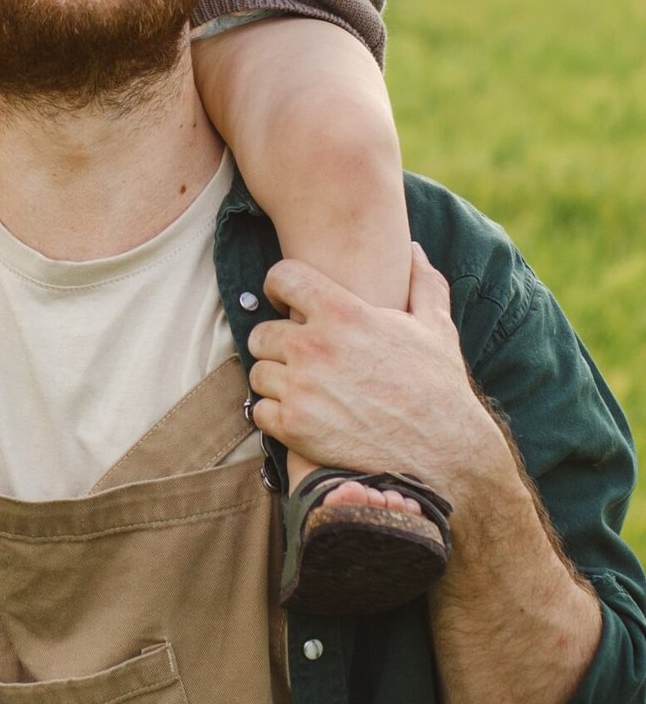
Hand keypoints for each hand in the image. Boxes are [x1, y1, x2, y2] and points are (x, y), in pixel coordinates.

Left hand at [246, 245, 504, 495]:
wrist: (446, 453)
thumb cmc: (441, 388)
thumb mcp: (436, 327)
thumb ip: (422, 283)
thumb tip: (414, 250)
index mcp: (343, 311)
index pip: (281, 277)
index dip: (281, 288)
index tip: (287, 304)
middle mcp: (314, 345)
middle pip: (260, 332)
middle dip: (277, 344)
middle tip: (300, 358)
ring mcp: (301, 387)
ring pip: (258, 373)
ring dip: (276, 381)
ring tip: (304, 390)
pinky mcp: (294, 426)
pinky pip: (260, 412)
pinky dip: (275, 416)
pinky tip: (302, 417)